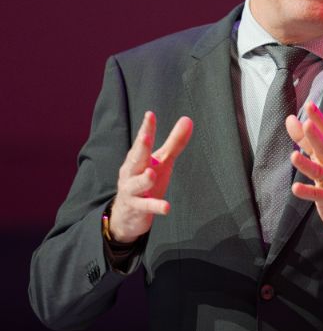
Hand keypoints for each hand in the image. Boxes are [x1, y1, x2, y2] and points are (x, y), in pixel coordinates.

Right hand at [109, 111, 192, 242]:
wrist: (127, 215)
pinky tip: (167, 207)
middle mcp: (132, 172)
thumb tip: (187, 119)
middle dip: (140, 148)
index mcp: (138, 158)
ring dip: (144, 179)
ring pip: (137, 184)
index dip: (146, 128)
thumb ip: (175, 142)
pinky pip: (146, 207)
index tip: (150, 114)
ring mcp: (132, 190)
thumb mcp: (162, 161)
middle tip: (145, 137)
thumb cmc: (146, 181)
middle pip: (136, 158)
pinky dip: (156, 206)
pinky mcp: (137, 208)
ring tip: (151, 173)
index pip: (143, 141)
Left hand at [286, 102, 322, 253]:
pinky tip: (295, 188)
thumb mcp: (321, 157)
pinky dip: (308, 191)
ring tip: (293, 156)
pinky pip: (319, 195)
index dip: (319, 119)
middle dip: (317, 136)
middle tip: (308, 123)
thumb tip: (290, 119)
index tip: (310, 104)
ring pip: (322, 172)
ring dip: (308, 165)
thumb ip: (304, 139)